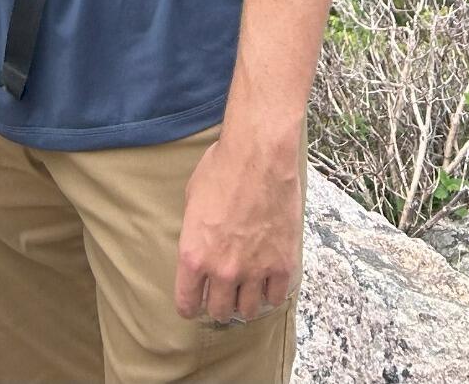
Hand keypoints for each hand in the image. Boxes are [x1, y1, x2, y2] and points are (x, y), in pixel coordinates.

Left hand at [174, 133, 301, 325]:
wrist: (259, 156)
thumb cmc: (222, 168)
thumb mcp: (192, 199)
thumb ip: (195, 232)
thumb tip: (201, 244)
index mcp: (194, 255)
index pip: (187, 304)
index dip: (190, 305)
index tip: (195, 300)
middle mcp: (222, 270)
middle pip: (219, 311)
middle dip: (219, 303)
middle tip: (224, 291)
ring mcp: (254, 271)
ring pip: (248, 311)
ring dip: (245, 301)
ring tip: (246, 289)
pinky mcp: (281, 265)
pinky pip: (276, 298)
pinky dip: (271, 292)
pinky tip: (268, 281)